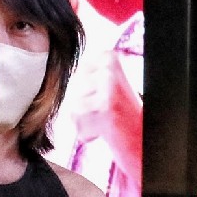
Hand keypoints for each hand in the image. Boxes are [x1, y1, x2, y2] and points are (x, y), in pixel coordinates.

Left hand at [67, 50, 142, 183]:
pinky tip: (105, 130)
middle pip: (73, 89)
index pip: (76, 74)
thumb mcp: (105, 85)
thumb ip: (87, 74)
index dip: (85, 93)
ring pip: (74, 105)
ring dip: (86, 121)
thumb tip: (56, 64)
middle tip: (107, 113)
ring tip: (106, 122)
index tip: (104, 101)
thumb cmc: (122, 115)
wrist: (141, 140)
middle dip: (84, 107)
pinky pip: (77, 119)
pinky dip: (87, 131)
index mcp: (108, 57)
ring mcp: (108, 86)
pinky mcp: (105, 106)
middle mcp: (108, 68)